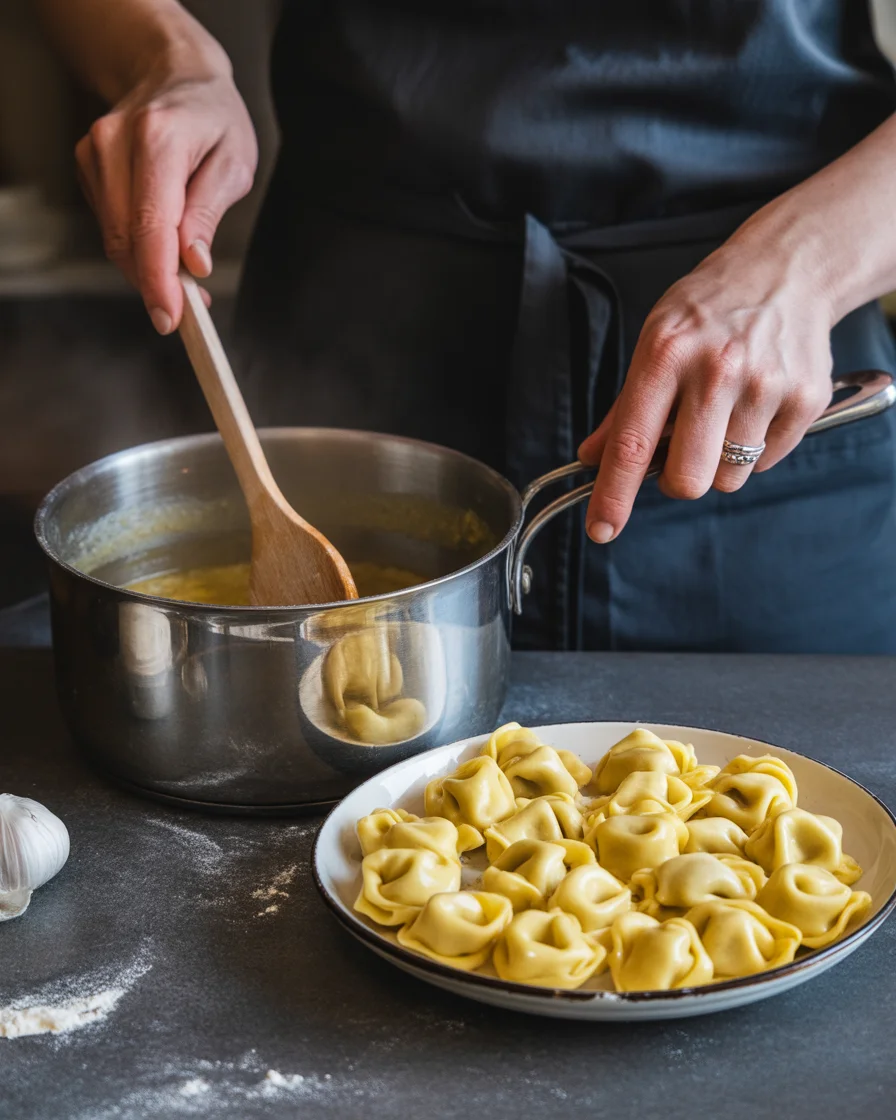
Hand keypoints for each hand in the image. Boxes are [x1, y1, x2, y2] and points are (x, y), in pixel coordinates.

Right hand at [75, 51, 256, 332]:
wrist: (173, 73)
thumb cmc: (213, 117)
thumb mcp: (234, 161)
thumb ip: (210, 212)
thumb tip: (195, 263)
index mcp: (157, 140)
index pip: (150, 225)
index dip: (158, 280)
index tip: (170, 317)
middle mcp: (114, 144)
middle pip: (126, 239)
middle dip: (155, 284)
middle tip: (190, 309)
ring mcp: (94, 154)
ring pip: (114, 238)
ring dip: (147, 271)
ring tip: (185, 281)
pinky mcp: (87, 167)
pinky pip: (111, 226)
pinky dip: (137, 250)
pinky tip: (164, 251)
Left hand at [578, 228, 835, 541]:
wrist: (787, 268)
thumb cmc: (711, 307)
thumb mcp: (655, 340)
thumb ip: (624, 408)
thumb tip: (592, 457)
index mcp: (666, 354)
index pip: (632, 444)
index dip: (613, 495)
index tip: (602, 529)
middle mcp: (717, 370)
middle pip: (687, 479)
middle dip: (679, 479)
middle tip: (682, 449)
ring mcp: (766, 385)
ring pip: (730, 477)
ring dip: (720, 462)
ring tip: (725, 413)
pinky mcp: (806, 398)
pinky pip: (767, 461)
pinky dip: (756, 446)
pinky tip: (755, 404)